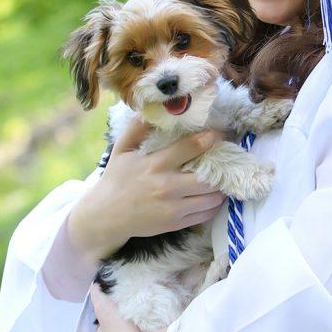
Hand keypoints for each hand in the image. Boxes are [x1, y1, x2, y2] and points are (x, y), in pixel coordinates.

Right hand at [68, 118, 225, 263]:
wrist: (105, 216)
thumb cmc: (116, 179)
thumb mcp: (122, 149)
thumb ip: (137, 128)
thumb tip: (152, 108)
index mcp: (155, 164)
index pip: (190, 148)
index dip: (210, 139)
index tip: (220, 134)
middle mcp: (166, 186)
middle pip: (208, 177)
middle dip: (221, 168)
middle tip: (226, 160)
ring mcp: (172, 207)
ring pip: (211, 198)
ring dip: (220, 188)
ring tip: (222, 179)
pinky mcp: (175, 224)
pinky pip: (205, 215)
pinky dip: (213, 205)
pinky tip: (212, 197)